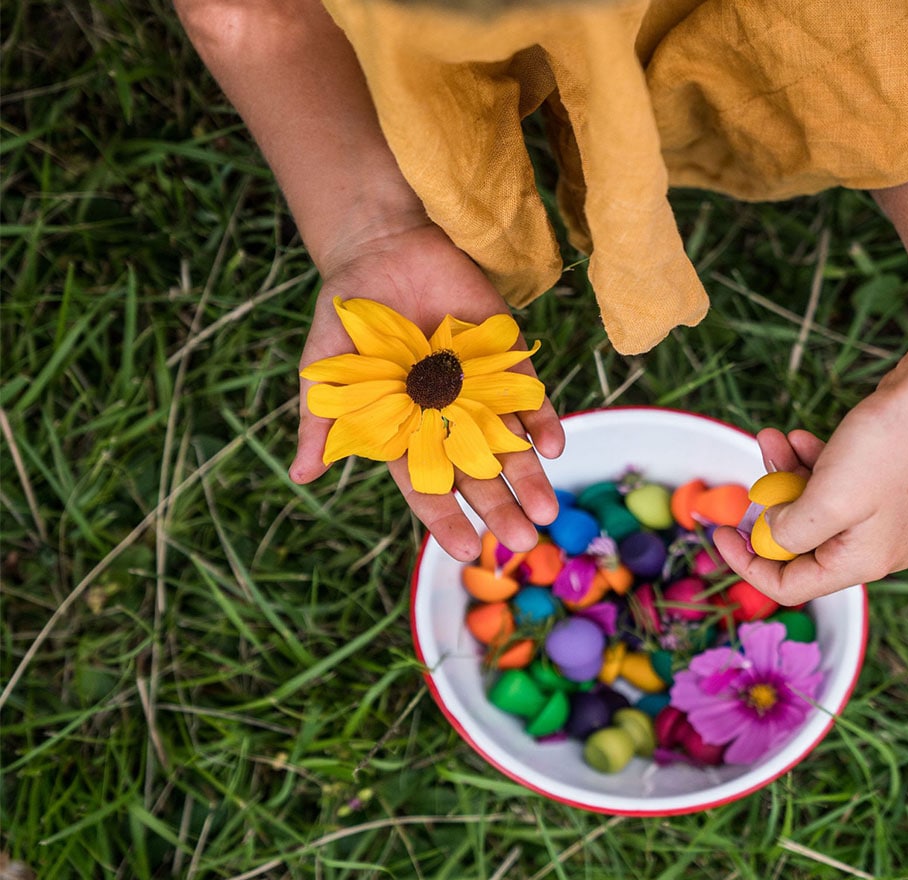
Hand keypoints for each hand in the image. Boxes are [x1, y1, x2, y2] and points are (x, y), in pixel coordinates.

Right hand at [289, 221, 564, 561]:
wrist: (383, 248)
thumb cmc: (349, 317)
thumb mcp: (327, 371)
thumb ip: (321, 421)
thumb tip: (302, 476)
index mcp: (406, 432)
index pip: (427, 484)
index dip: (447, 519)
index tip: (467, 551)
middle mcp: (447, 420)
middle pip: (477, 473)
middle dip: (500, 507)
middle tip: (524, 541)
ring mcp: (479, 391)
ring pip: (510, 443)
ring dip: (530, 476)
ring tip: (549, 509)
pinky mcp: (504, 358)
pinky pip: (529, 395)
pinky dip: (543, 418)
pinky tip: (554, 444)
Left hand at [713, 383, 907, 603]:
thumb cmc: (892, 445)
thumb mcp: (827, 499)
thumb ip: (790, 531)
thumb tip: (770, 536)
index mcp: (865, 561)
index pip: (791, 586)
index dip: (747, 563)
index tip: (719, 532)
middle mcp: (876, 546)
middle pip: (800, 544)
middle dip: (769, 506)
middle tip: (753, 475)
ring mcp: (882, 515)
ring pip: (813, 506)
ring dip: (784, 475)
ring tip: (772, 440)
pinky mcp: (884, 485)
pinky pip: (833, 484)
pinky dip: (809, 463)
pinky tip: (799, 437)